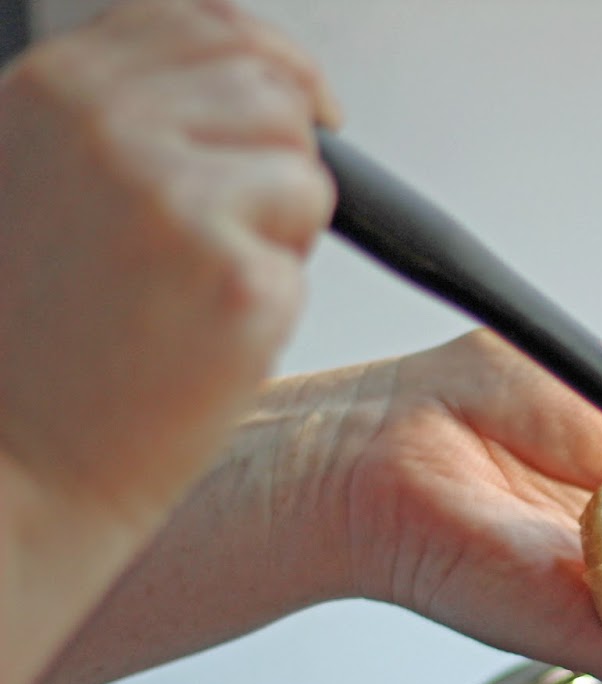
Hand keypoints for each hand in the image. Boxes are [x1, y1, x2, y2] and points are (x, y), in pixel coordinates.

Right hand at [0, 0, 337, 528]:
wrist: (14, 458)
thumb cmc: (31, 339)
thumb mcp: (41, 180)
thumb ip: (127, 116)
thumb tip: (250, 75)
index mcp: (58, 88)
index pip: (207, 24)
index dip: (273, 64)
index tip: (308, 105)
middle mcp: (109, 125)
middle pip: (275, 92)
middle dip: (280, 157)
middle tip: (231, 232)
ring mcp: (172, 197)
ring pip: (306, 176)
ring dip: (281, 231)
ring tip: (195, 289)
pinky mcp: (232, 276)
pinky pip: (304, 262)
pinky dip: (271, 301)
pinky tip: (201, 335)